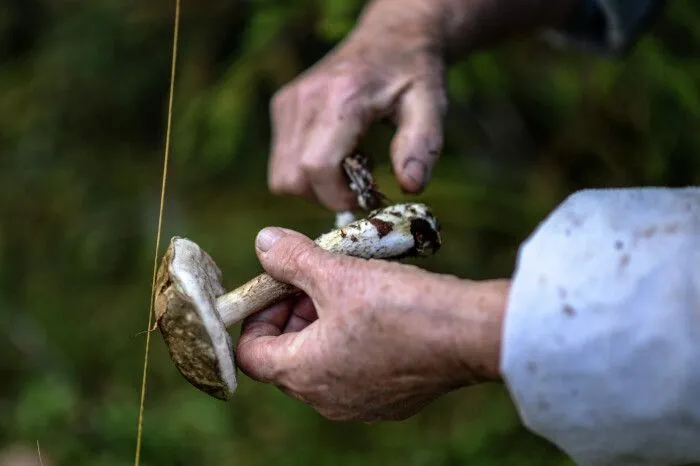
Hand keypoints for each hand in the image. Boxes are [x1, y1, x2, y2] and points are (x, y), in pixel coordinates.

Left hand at [236, 227, 508, 421]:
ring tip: (350, 289)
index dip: (258, 313)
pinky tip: (379, 313)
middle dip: (294, 314)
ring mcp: (361, 405)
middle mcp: (327, 399)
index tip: (281, 285)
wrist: (470, 334)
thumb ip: (293, 259)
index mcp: (304, 374)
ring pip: (322, 362)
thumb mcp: (339, 273)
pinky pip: (356, 371)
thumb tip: (263, 243)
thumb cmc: (401, 307)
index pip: (250, 352)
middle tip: (317, 280)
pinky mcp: (391, 400)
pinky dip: (355, 342)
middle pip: (287, 355)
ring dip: (325, 325)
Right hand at [267, 0, 447, 210]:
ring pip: (281, 176)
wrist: (391, 37)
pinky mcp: (282, 106)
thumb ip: (421, 146)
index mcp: (342, 99)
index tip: (366, 195)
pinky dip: (306, 169)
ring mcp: (288, 102)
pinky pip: (282, 160)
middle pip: (291, 179)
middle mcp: (305, 99)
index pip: (317, 167)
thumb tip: (410, 187)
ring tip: (349, 164)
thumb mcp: (431, 107)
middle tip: (358, 183)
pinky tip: (336, 150)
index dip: (338, 195)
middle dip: (325, 195)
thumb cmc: (414, 75)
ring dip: (315, 185)